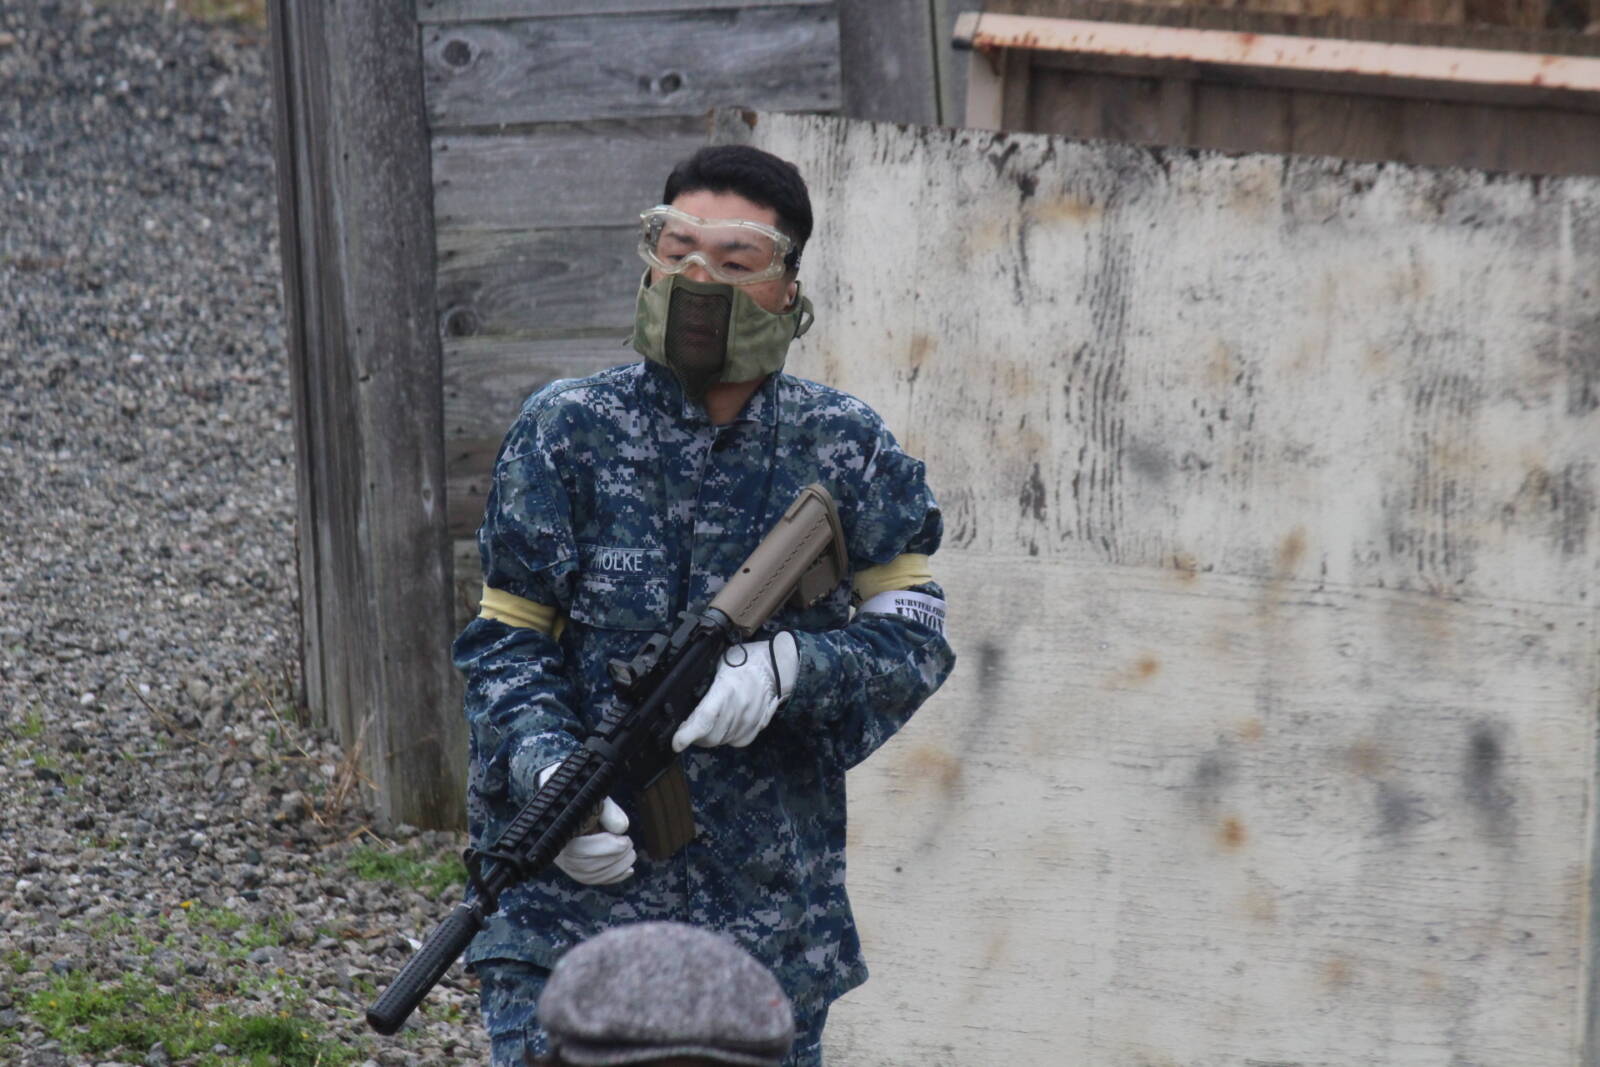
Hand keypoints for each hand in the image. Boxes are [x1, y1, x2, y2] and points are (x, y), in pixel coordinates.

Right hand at [538, 762, 634, 885]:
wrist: (566, 798)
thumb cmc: (581, 796)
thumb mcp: (594, 795)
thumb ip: (608, 810)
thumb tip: (621, 828)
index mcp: (559, 830)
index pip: (578, 849)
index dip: (605, 847)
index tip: (625, 839)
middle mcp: (558, 849)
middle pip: (586, 865)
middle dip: (613, 858)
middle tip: (630, 844)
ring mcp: (564, 861)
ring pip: (589, 875)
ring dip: (615, 868)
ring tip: (631, 854)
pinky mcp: (574, 867)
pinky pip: (591, 879)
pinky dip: (611, 877)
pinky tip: (627, 870)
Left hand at [672, 633, 797, 751]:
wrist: (776, 667)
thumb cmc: (745, 660)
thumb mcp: (720, 663)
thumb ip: (705, 683)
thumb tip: (684, 698)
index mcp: (726, 690)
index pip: (704, 719)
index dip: (688, 735)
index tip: (676, 743)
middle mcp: (739, 709)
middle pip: (710, 736)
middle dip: (693, 736)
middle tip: (687, 727)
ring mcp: (749, 721)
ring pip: (721, 741)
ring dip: (709, 736)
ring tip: (705, 723)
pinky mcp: (757, 728)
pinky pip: (735, 741)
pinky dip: (725, 737)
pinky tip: (723, 724)